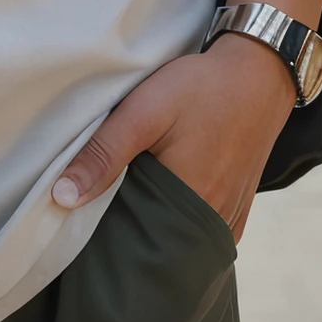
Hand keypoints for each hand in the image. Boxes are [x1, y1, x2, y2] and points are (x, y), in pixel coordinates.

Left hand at [51, 34, 294, 240]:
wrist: (259, 74)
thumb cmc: (202, 88)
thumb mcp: (145, 110)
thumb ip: (104, 152)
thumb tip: (62, 197)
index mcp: (190, 200)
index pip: (138, 244)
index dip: (109, 242)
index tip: (83, 237)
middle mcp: (215, 220)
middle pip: (161, 248)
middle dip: (131, 242)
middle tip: (100, 229)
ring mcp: (231, 218)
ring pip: (183, 243)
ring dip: (157, 235)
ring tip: (127, 220)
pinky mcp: (239, 209)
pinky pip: (203, 234)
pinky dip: (181, 228)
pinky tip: (160, 212)